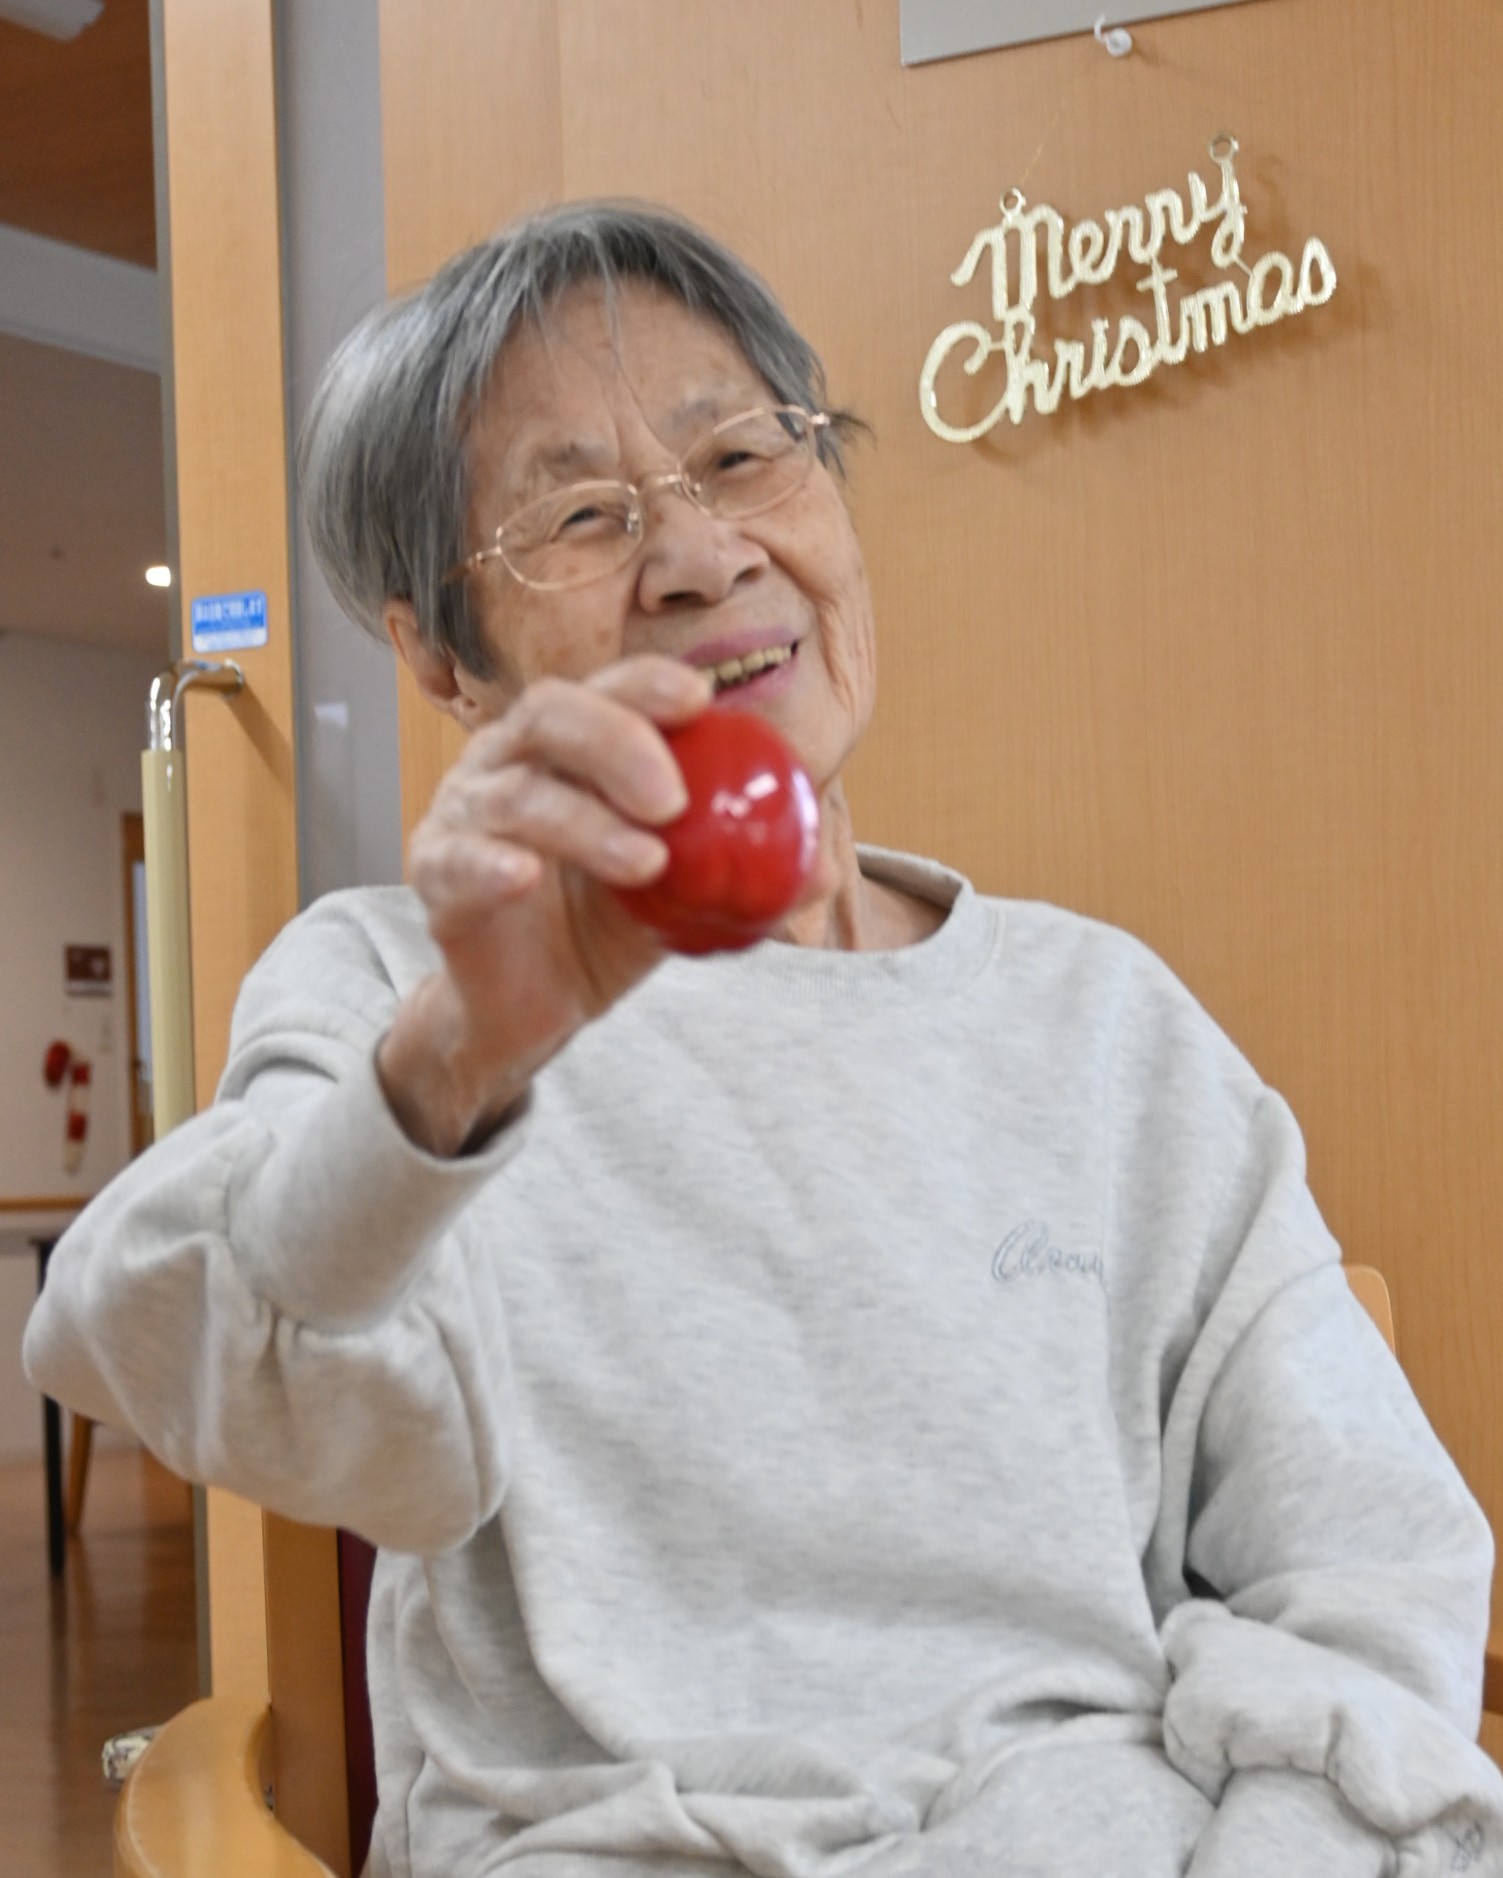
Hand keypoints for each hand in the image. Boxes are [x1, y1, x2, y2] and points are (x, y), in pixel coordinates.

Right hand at [377, 655, 711, 1155]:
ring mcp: (467, 813)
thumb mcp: (688, 899)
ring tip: (647, 862)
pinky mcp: (436, 874)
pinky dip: (490, 862)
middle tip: (676, 797)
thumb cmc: (607, 928)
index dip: (647, 684)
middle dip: (617, 741)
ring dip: (584, 822)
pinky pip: (458, 859)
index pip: (607, 689)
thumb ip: (745, 876)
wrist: (536, 1007)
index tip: (700, 699)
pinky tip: (524, 875)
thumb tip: (828, 870)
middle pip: (551, 715)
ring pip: (516, 793)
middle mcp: (512, 761)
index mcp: (571, 747)